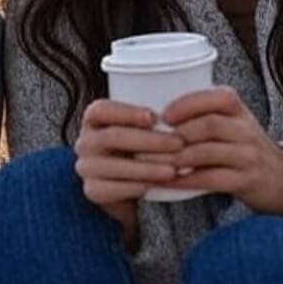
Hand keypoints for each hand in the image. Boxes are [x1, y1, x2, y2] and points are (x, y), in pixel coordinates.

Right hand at [74, 99, 184, 247]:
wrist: (126, 185)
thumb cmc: (140, 147)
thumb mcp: (141, 126)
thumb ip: (154, 114)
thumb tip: (197, 92)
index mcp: (94, 118)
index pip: (102, 109)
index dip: (126, 112)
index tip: (155, 117)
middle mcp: (85, 141)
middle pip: (113, 137)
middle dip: (149, 141)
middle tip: (179, 143)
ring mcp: (86, 167)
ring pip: (115, 165)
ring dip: (147, 167)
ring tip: (175, 169)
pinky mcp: (92, 191)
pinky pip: (113, 189)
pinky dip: (138, 186)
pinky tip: (158, 185)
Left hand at [160, 87, 282, 215]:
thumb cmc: (243, 147)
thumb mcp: (230, 122)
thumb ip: (200, 114)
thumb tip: (150, 115)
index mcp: (238, 109)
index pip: (218, 97)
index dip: (189, 104)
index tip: (163, 115)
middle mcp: (247, 129)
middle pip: (209, 125)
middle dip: (174, 135)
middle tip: (145, 144)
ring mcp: (249, 155)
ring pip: (207, 152)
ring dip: (174, 158)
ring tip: (148, 163)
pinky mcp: (247, 180)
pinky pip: (212, 179)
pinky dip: (184, 180)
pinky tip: (165, 182)